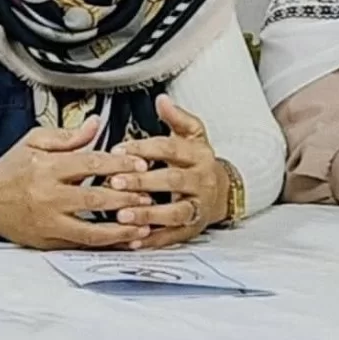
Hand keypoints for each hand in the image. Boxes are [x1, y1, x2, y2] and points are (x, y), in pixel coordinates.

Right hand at [0, 117, 155, 250]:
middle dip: (126, 197)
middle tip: (150, 195)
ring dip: (121, 229)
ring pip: (91, 229)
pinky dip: (105, 244)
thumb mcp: (34, 141)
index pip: (90, 163)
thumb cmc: (11, 169)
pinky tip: (123, 240)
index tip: (140, 163)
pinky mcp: (48, 239)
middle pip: (95, 197)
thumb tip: (95, 124)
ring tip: (143, 225)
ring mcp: (49, 221)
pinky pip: (82, 244)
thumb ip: (68, 136)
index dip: (119, 163)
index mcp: (47, 166)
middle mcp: (49, 195)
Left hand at [102, 95, 227, 249]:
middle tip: (114, 182)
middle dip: (142, 181)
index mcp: (198, 155)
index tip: (118, 150)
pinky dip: (153, 240)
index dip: (144, 149)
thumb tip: (162, 100)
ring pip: (175, 212)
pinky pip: (173, 236)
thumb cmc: (198, 162)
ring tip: (122, 215)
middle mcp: (201, 181)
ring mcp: (198, 206)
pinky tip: (132, 240)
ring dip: (148, 215)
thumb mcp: (193, 135)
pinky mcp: (193, 228)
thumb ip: (177, 118)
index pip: (170, 149)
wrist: (224, 192)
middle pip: (172, 180)